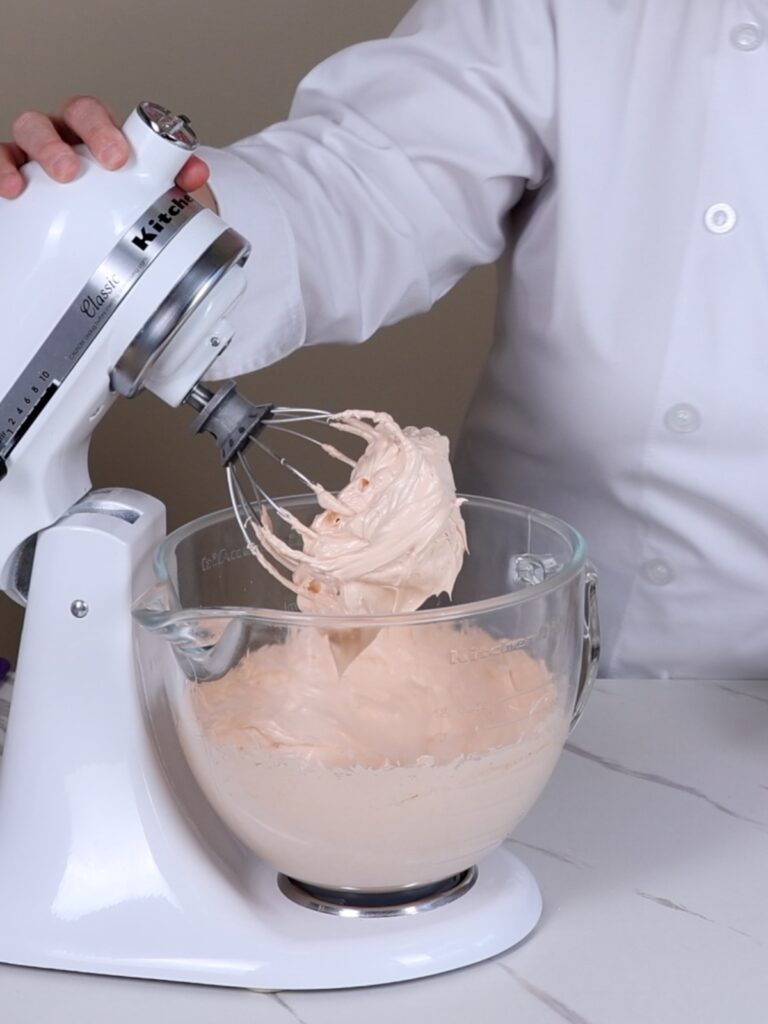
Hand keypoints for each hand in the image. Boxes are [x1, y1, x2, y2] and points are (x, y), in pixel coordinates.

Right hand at [0, 95, 208, 198]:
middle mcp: (64, 135)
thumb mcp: (149, 183)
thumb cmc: (122, 189)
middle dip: (74, 140)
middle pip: (61, 117)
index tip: (119, 158)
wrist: (109, 212)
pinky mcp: (16, 171)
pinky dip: (3, 170)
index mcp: (95, 132)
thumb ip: (176, 175)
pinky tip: (10, 190)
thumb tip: (195, 171)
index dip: (104, 130)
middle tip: (90, 168)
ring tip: (60, 176)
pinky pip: (2, 161)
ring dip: (43, 151)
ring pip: (28, 132)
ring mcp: (37, 153)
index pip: (94, 114)